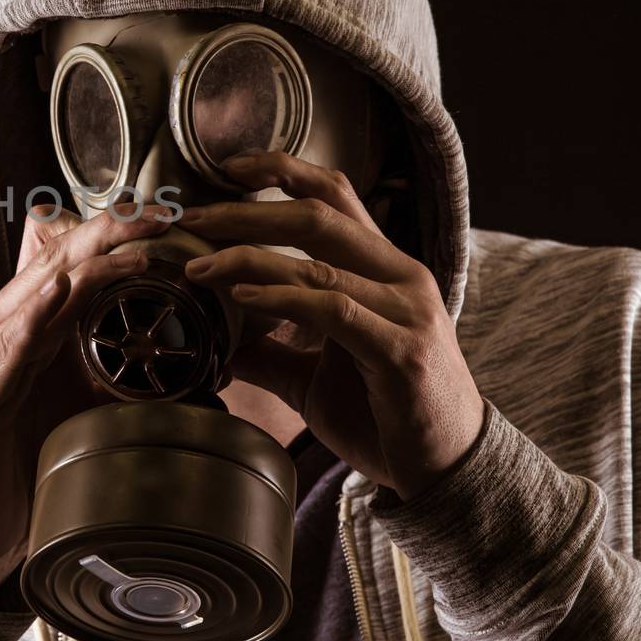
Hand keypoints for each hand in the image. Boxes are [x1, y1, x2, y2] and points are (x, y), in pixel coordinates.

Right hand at [0, 202, 172, 606]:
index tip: (166, 216)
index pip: (70, 262)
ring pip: (37, 296)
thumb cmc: (21, 465)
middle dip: (110, 233)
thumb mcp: (76, 406)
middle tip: (162, 214)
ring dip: (86, 265)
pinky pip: (6, 352)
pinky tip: (58, 296)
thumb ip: (108, 371)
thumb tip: (177, 360)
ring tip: (131, 244)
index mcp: (24, 326)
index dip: (114, 233)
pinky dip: (33, 319)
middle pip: (56, 264)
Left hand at [180, 151, 483, 500]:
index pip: (337, 196)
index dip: (284, 169)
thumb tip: (219, 343)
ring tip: (199, 267)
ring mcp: (407, 311)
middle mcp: (402, 277)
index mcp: (385, 269)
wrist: (447, 472)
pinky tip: (243, 298)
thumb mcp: (316, 376)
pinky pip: (333, 309)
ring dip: (248, 258)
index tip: (230, 169)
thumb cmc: (387, 416)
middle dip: (248, 210)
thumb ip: (273, 351)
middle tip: (193, 219)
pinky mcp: (402, 352)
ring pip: (318, 261)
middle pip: (320, 215)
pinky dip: (282, 298)